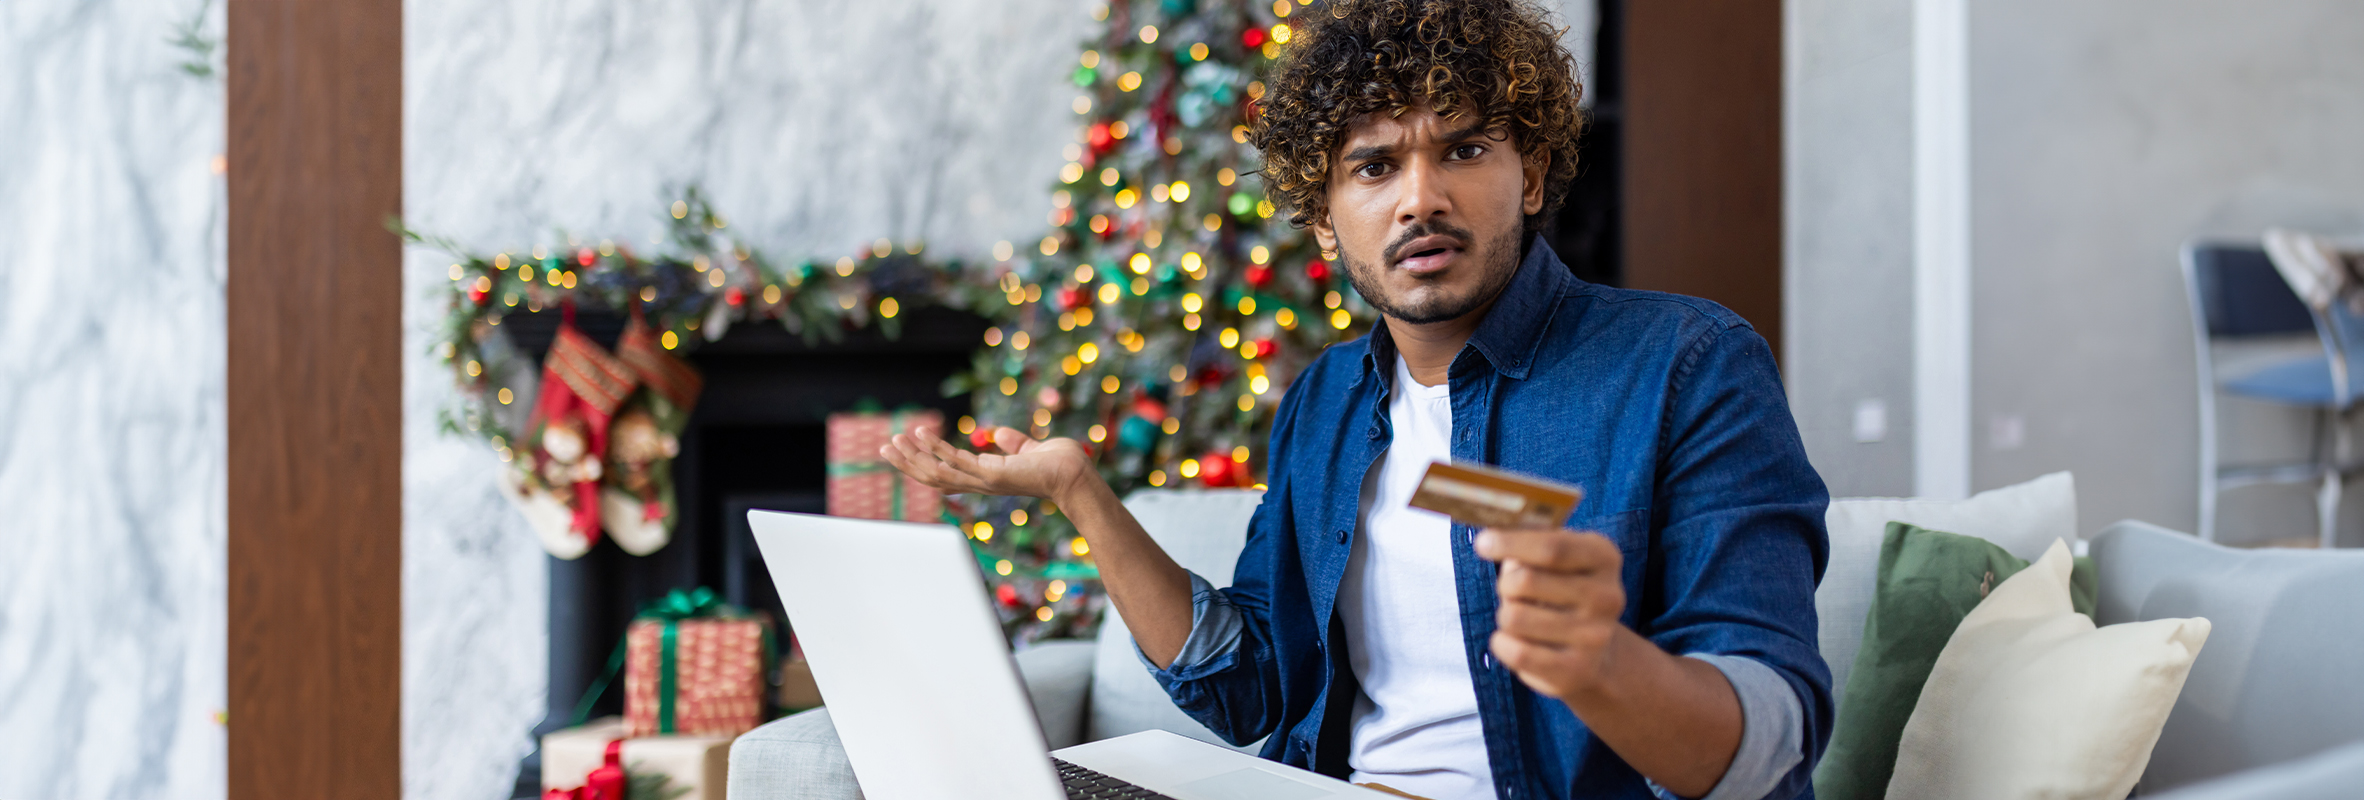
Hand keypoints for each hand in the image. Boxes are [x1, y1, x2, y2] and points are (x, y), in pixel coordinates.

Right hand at [878, 425, 1096, 501]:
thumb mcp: (1029, 450)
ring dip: (913, 458)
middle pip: (932, 478)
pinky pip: (956, 462)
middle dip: (907, 463)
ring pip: (936, 474)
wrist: (1076, 475)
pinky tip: (922, 433)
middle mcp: (979, 483)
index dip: (922, 463)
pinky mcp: (992, 474)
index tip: (904, 448)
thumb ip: (1013, 443)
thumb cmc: (1058, 465)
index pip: (945, 474)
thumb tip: (1000, 434)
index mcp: (985, 477)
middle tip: (884, 447)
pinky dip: (937, 448)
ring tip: (894, 440)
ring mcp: (984, 481)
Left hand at [1475, 527, 1627, 699]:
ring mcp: (1595, 636)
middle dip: (1505, 584)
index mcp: (1604, 557)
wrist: (1595, 650)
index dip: (1511, 543)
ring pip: (1514, 617)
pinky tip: (1514, 640)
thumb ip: (1528, 538)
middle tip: (1511, 589)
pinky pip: (1516, 652)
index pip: (1552, 548)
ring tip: (1521, 616)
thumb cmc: (1562, 589)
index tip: (1482, 542)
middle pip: (1525, 581)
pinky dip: (1502, 643)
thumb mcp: (1555, 555)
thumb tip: (1492, 534)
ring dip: (1505, 615)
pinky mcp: (1577, 670)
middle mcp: (1608, 596)